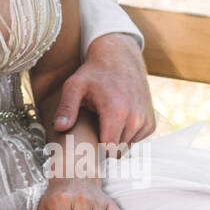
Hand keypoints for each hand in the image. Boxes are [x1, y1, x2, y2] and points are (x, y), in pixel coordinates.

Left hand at [51, 32, 154, 154]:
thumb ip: (66, 108)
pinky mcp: (151, 123)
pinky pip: (136, 140)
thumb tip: (58, 127)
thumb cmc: (93, 73)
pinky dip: (126, 135)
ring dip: (115, 140)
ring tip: (103, 122)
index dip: (94, 149)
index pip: (107, 150)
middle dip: (103, 145)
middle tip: (91, 130)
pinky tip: (116, 121)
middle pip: (116, 151)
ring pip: (126, 147)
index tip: (84, 143)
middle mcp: (135, 119)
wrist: (120, 58)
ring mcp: (146, 121)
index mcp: (116, 112)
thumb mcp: (74, 86)